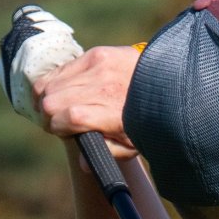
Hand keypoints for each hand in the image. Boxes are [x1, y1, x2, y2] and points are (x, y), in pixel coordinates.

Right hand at [0, 5, 140, 159]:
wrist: (171, 85)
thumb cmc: (150, 121)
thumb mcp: (133, 145)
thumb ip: (107, 153)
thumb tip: (83, 163)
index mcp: (113, 115)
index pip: (69, 118)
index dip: (57, 128)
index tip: (61, 132)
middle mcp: (104, 89)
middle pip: (52, 101)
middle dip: (48, 115)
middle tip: (56, 122)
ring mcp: (99, 68)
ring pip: (51, 83)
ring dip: (47, 97)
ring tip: (57, 107)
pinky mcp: (97, 54)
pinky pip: (61, 68)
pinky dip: (56, 81)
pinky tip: (64, 90)